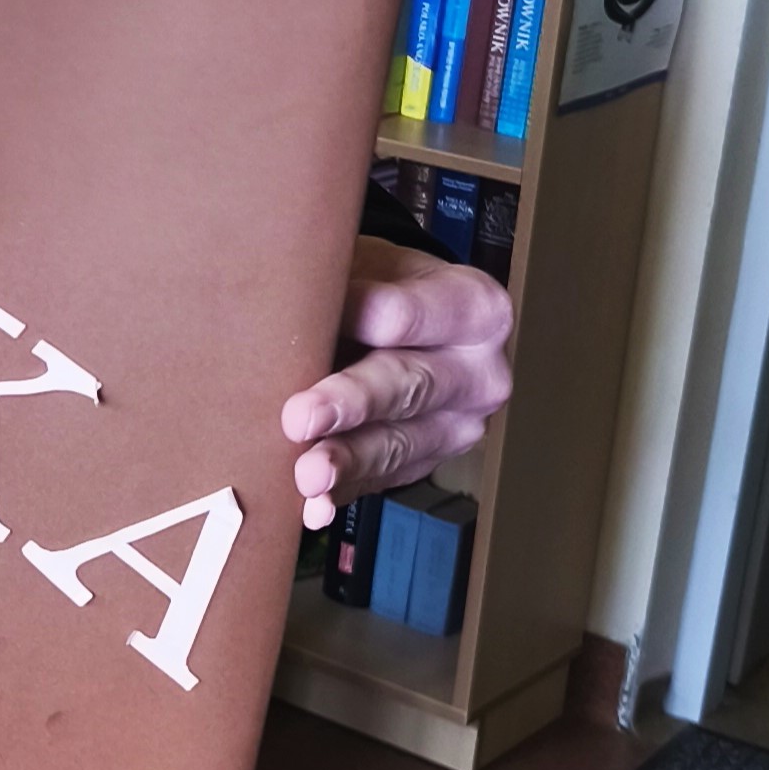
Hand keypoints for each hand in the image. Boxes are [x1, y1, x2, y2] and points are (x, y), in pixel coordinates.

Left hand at [281, 236, 513, 529]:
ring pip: (396, 445)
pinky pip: (378, 481)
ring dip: (346, 461)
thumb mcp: (367, 262)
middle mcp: (478, 374)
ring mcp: (454, 428)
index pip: (412, 313)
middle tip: (302, 415)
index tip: (324, 319)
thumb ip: (343, 281)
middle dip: (352, 403)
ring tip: (306, 473)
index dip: (365, 315)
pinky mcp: (421, 464)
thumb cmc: (377, 283)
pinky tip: (315, 507)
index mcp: (474, 309)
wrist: (390, 320)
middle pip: (409, 386)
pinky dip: (342, 494)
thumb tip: (290, 303)